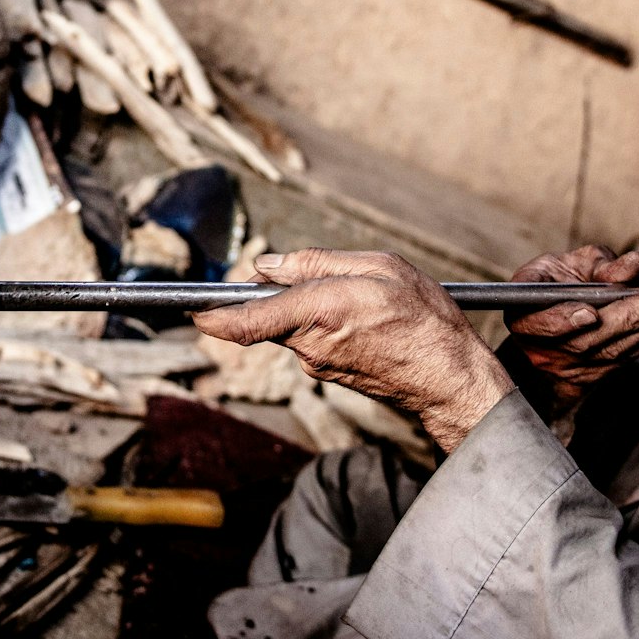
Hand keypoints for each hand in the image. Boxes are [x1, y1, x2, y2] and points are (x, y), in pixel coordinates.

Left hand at [192, 249, 512, 450]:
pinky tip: (362, 318)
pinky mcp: (326, 373)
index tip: (189, 305)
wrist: (448, 376)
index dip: (210, 312)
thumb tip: (268, 267)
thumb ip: (318, 262)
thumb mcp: (380, 267)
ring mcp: (315, 363)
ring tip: (360, 298)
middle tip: (325, 274)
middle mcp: (308, 343)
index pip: (245, 319)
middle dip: (279, 289)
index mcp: (318, 311)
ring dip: (306, 306)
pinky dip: (322, 322)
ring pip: (289, 324)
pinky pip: (308, 338)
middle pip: (267, 312)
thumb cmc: (423, 319)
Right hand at [503, 246, 638, 399]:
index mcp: (524, 319)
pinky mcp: (599, 373)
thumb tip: (635, 266)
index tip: (588, 312)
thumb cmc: (556, 281)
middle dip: (630, 318)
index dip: (562, 321)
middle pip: (588, 341)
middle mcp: (544, 350)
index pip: (538, 325)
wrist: (551, 312)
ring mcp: (572, 367)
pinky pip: (632, 354)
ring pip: (616, 350)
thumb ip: (599, 264)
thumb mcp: (567, 263)